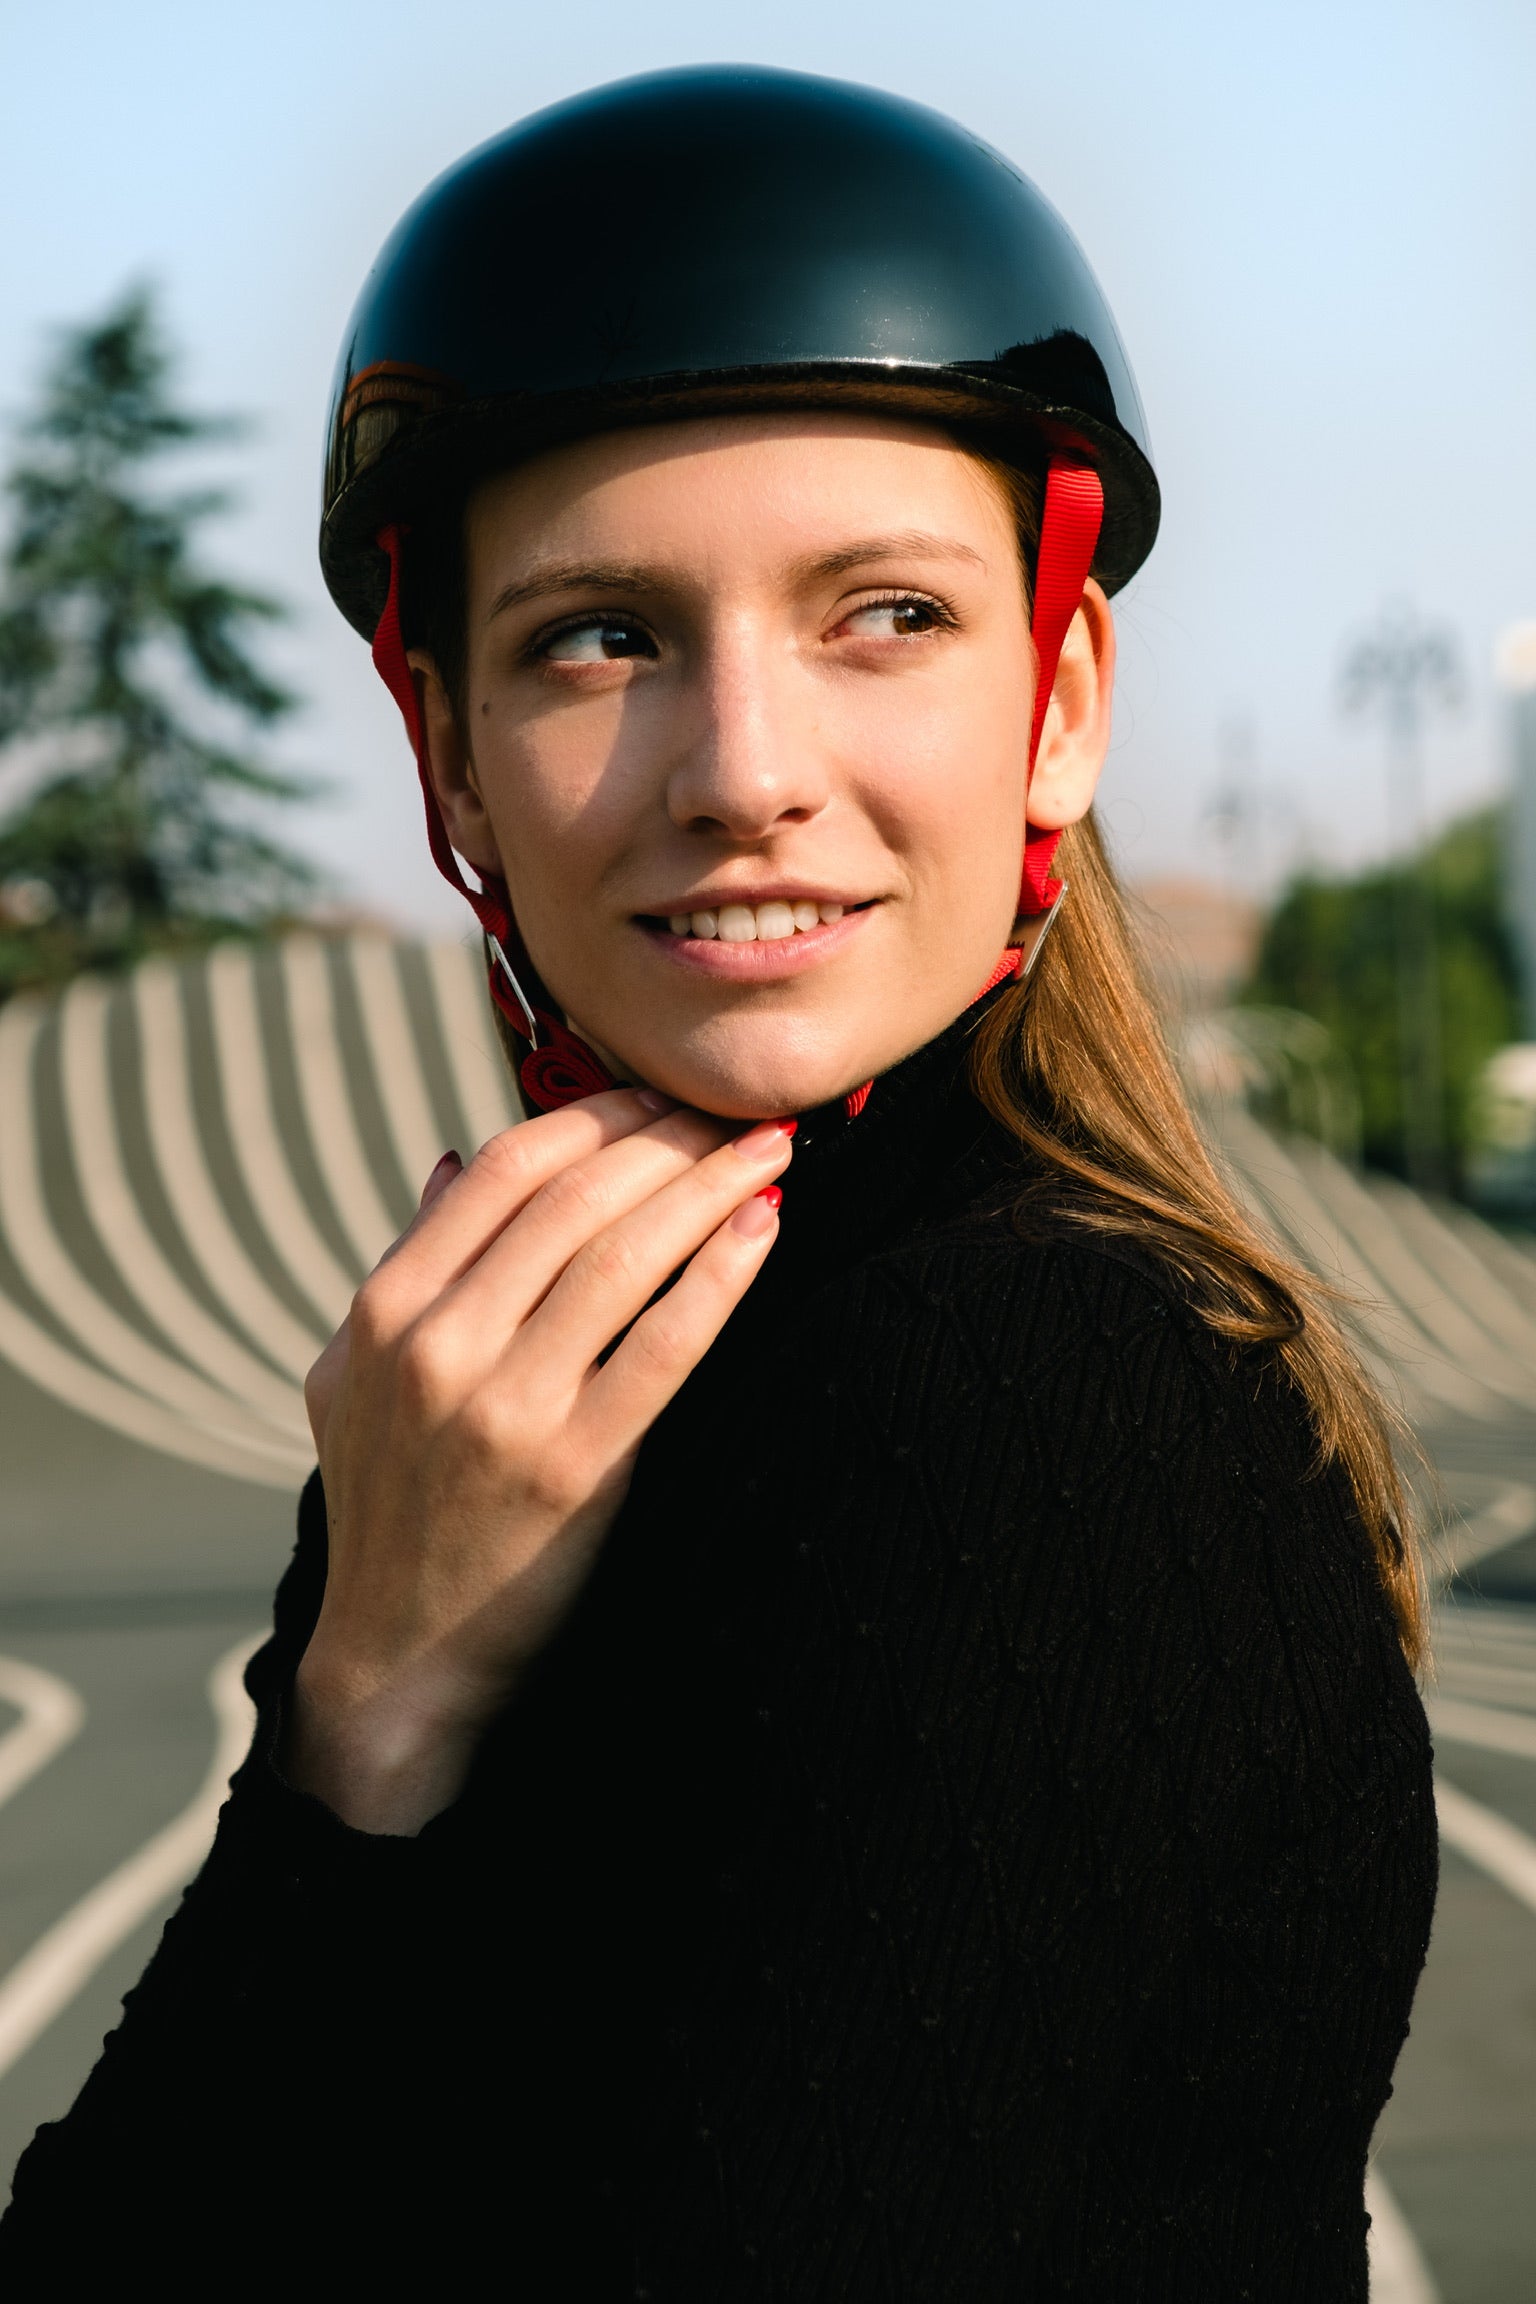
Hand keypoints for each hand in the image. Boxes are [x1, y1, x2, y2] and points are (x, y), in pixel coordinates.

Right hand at [289, 1089, 792, 1833]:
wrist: (401, 1659)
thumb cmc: (388, 1508)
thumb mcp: (354, 1379)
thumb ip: (406, 1264)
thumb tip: (456, 1159)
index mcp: (386, 1310)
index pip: (505, 1170)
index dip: (595, 1115)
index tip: (660, 1096)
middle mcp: (439, 1345)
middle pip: (575, 1197)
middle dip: (668, 1137)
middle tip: (735, 1113)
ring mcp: (506, 1406)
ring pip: (623, 1255)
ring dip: (707, 1186)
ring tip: (768, 1150)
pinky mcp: (574, 1469)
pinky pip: (663, 1346)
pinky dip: (718, 1275)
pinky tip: (762, 1228)